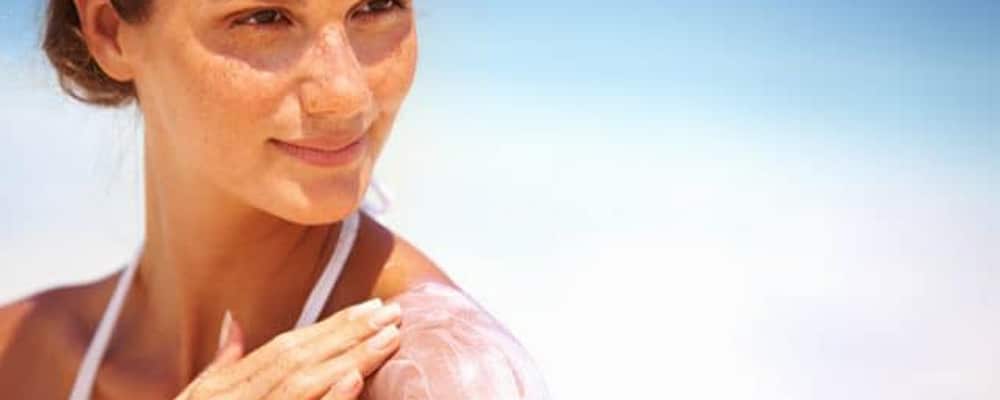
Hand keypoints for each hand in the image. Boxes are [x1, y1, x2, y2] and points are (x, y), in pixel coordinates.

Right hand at [175, 298, 401, 399]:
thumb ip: (221, 367)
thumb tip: (234, 322)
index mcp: (224, 390)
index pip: (286, 348)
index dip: (331, 326)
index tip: (371, 307)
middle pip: (299, 358)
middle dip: (349, 332)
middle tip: (393, 312)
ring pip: (303, 384)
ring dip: (349, 358)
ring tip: (388, 337)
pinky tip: (353, 381)